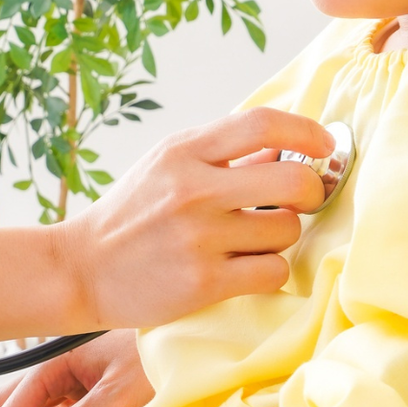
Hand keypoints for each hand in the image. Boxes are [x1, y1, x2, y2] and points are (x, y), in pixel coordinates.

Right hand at [57, 107, 329, 329]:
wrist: (82, 269)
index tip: (325, 144)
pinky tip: (247, 268)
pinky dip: (270, 271)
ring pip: (286, 231)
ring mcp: (198, 238)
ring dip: (282, 236)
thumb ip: (222, 153)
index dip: (306, 131)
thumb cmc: (132, 213)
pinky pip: (273, 271)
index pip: (261, 123)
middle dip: (311, 191)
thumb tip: (287, 145)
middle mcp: (192, 190)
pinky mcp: (203, 283)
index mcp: (184, 152)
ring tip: (254, 240)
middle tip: (305, 199)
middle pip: (290, 180)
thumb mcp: (167, 164)